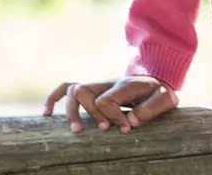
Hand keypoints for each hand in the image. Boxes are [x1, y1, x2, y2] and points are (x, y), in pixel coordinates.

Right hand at [43, 76, 176, 133]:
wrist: (158, 81)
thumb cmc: (160, 92)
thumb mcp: (165, 99)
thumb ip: (151, 108)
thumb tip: (129, 122)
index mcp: (125, 84)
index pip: (106, 100)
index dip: (113, 117)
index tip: (125, 127)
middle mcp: (107, 83)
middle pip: (85, 93)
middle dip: (92, 114)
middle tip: (104, 129)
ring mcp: (97, 85)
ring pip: (73, 90)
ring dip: (72, 111)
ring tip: (77, 130)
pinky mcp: (91, 90)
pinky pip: (66, 88)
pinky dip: (53, 99)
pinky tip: (46, 114)